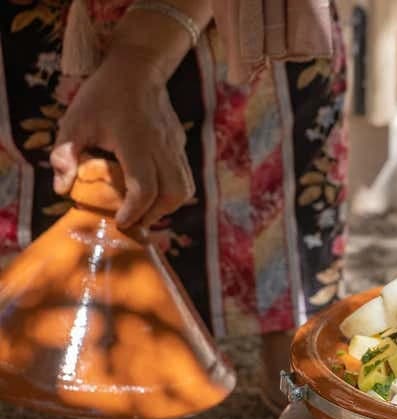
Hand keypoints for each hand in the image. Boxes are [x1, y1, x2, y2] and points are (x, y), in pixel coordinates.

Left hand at [50, 46, 194, 227]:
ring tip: (146, 210)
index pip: (145, 188)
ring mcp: (175, 147)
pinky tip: (152, 191)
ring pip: (184, 188)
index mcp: (136, 143)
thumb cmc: (103, 95)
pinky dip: (171, 192)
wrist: (138, 69)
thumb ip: (65, 155)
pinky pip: (184, 176)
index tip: (121, 221)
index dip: (135, 211)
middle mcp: (162, 148)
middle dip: (155, 214)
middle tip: (135, 221)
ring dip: (167, 206)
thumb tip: (62, 189)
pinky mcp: (180, 145)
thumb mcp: (75, 121)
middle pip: (173, 194)